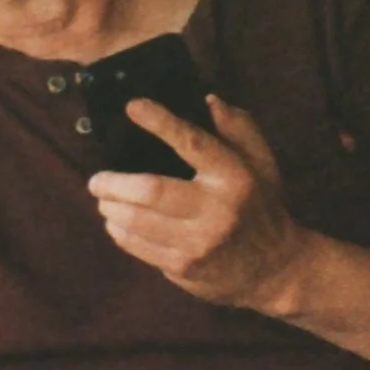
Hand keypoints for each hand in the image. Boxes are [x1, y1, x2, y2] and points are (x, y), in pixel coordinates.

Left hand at [90, 95, 303, 313]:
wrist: (272, 268)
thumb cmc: (260, 206)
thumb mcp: (262, 163)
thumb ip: (239, 129)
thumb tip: (208, 100)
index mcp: (234, 177)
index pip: (192, 143)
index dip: (160, 122)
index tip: (133, 106)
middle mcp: (216, 210)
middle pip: (151, 191)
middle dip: (114, 182)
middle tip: (96, 179)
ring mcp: (198, 243)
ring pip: (137, 222)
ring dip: (111, 207)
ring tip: (103, 198)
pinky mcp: (183, 267)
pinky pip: (139, 247)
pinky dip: (119, 232)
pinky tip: (116, 221)